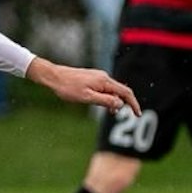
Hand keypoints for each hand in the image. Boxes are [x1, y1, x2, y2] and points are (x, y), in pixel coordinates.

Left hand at [25, 58, 140, 114]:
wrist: (54, 76)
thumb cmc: (68, 88)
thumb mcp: (87, 98)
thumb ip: (105, 101)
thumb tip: (120, 104)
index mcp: (104, 81)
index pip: (125, 92)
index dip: (133, 104)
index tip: (137, 115)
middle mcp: (104, 77)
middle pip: (120, 91)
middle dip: (123, 104)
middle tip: (118, 115)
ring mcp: (98, 76)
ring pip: (112, 90)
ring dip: (114, 101)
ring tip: (109, 112)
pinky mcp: (92, 78)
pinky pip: (105, 88)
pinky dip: (107, 97)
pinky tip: (102, 104)